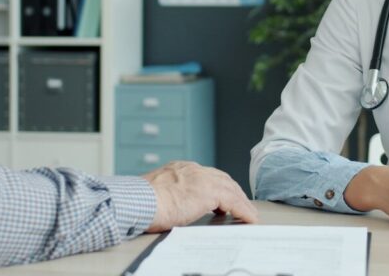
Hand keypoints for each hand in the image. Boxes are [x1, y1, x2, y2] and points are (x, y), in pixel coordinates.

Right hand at [141, 161, 258, 231]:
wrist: (139, 202)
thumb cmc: (141, 202)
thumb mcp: (156, 193)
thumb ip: (168, 194)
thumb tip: (170, 204)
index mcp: (180, 169)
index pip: (206, 175)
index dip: (217, 186)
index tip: (222, 198)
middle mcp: (193, 170)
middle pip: (223, 179)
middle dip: (234, 192)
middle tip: (242, 204)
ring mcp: (202, 179)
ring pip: (231, 189)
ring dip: (242, 203)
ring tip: (249, 214)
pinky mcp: (210, 193)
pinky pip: (235, 202)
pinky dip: (244, 211)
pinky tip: (249, 219)